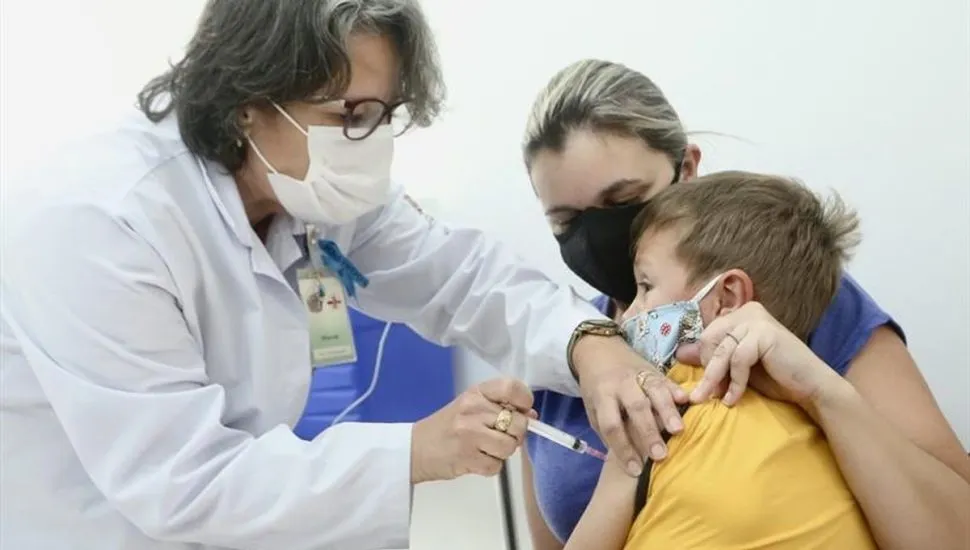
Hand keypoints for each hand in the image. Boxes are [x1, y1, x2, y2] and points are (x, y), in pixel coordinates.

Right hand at [410, 377, 533, 483]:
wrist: (415, 449)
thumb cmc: (447, 427)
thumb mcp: (471, 407)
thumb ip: (500, 407)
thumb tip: (531, 415)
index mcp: (476, 393)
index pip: (512, 387)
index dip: (524, 401)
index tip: (521, 411)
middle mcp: (473, 410)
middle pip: (518, 423)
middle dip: (515, 434)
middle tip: (500, 436)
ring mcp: (470, 434)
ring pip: (510, 446)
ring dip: (503, 452)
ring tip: (486, 449)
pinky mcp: (468, 457)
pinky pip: (497, 466)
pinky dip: (490, 467)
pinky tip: (476, 459)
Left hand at [571, 335, 688, 476]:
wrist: (598, 350)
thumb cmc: (596, 386)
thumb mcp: (592, 407)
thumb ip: (606, 429)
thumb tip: (626, 456)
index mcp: (602, 395)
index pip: (611, 424)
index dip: (622, 448)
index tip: (635, 470)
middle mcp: (621, 384)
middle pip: (635, 408)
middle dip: (648, 432)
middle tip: (661, 455)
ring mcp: (638, 375)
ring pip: (654, 391)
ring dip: (667, 411)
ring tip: (678, 431)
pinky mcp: (654, 369)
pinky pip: (667, 380)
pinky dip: (677, 390)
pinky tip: (687, 401)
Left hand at [675, 302, 843, 408]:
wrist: (812, 387)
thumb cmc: (776, 377)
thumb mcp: (737, 367)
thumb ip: (714, 358)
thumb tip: (681, 354)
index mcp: (740, 315)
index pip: (707, 335)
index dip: (705, 361)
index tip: (705, 386)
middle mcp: (748, 311)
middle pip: (710, 340)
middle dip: (708, 370)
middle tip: (706, 396)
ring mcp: (757, 319)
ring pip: (722, 351)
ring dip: (716, 379)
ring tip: (715, 400)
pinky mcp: (765, 333)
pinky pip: (738, 359)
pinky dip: (734, 382)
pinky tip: (734, 399)